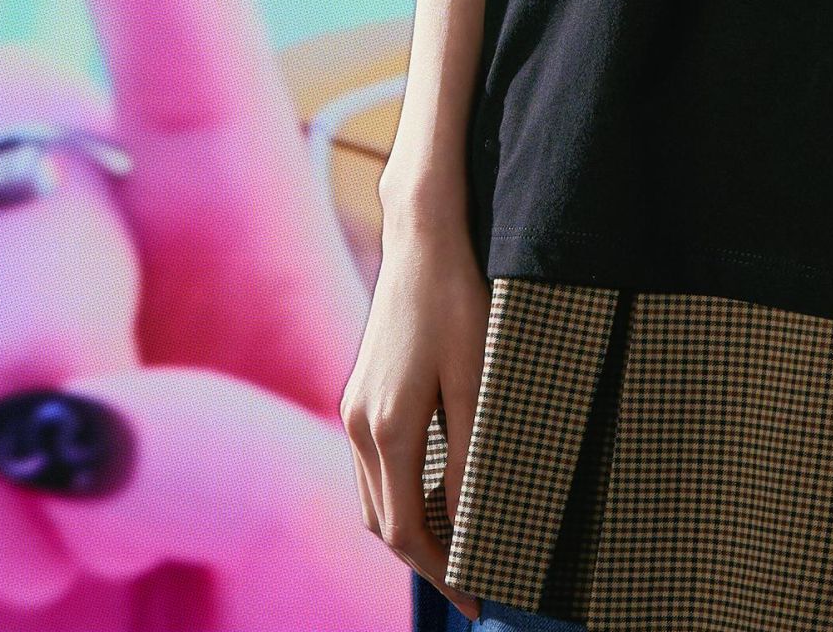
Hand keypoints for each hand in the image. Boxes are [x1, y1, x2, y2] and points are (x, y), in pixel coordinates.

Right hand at [341, 194, 490, 620]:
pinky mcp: (359, 393)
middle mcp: (360, 426)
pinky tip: (435, 494)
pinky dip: (400, 496)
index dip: (444, 571)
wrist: (421, 237)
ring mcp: (354, 409)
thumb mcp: (477, 377)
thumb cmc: (457, 301)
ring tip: (460, 546)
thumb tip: (472, 519)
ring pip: (374, 499)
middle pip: (384, 524)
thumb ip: (471, 452)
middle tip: (474, 580)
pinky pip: (373, 468)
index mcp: (388, 429)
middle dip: (427, 560)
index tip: (479, 599)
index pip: (408, 532)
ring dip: (411, 530)